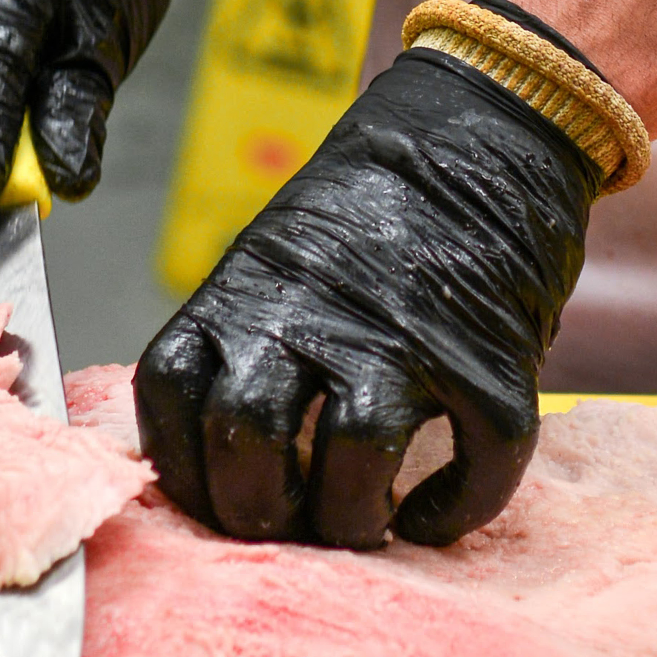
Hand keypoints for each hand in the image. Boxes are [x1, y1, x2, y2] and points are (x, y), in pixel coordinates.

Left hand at [134, 45, 603, 548]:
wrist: (481, 131)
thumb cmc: (371, 210)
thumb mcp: (273, 255)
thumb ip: (240, 335)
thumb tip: (223, 447)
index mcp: (245, 291)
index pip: (169, 396)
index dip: (181, 470)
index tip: (210, 499)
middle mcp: (312, 315)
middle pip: (247, 440)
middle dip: (256, 513)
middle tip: (286, 525)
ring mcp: (402, 338)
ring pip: (352, 460)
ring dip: (351, 521)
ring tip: (362, 525)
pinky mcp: (488, 360)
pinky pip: (474, 465)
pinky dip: (451, 512)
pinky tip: (429, 519)